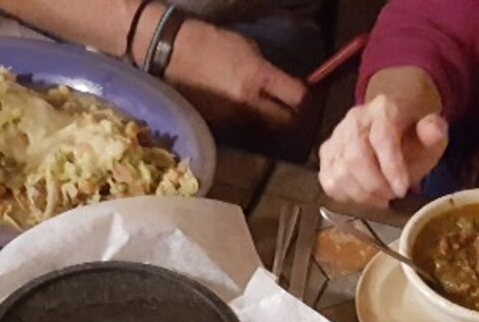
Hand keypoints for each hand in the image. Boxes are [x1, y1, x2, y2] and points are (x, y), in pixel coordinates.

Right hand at [166, 20, 306, 127]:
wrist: (170, 54)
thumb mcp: (246, 47)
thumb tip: (279, 83)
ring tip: (255, 99)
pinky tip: (233, 100)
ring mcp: (231, 117)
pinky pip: (238, 122)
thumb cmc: (209, 41)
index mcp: (258, 77)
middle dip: (292, 118)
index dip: (307, 100)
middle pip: (283, 122)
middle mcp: (247, 103)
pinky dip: (242, 114)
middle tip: (293, 110)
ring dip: (263, 114)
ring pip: (259, 122)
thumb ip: (266, 69)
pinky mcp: (216, 123)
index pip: (296, 97)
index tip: (307, 97)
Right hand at [319, 94, 448, 205]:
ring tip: (380, 199)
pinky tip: (363, 196)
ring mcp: (335, 137)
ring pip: (340, 174)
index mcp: (383, 109)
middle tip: (391, 197)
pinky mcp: (325, 154)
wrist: (390, 127)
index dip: (391, 167)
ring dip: (361, 194)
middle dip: (375, 186)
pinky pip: (329, 182)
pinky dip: (346, 196)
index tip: (401, 190)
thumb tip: (432, 130)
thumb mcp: (431, 134)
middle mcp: (354, 120)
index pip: (382, 138)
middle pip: (355, 158)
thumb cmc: (411, 137)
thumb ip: (434, 133)